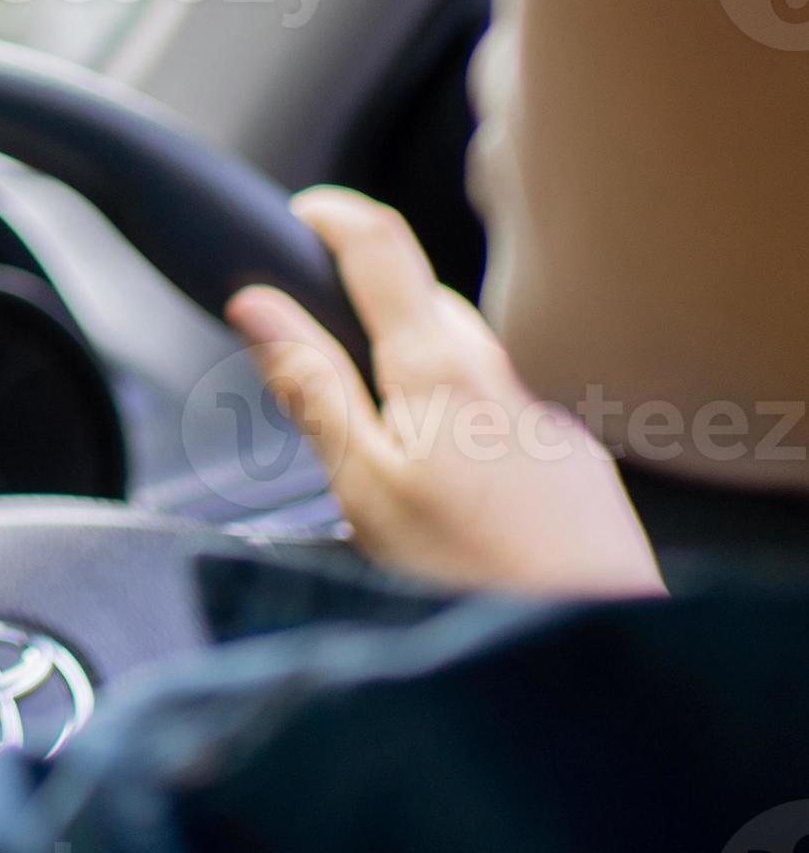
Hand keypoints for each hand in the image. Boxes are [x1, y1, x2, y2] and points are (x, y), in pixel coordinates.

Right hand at [225, 188, 663, 598]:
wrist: (595, 638)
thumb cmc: (475, 575)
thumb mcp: (363, 487)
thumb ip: (312, 389)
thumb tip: (257, 305)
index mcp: (438, 366)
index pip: (381, 245)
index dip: (332, 214)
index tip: (300, 215)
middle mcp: (503, 366)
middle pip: (422, 300)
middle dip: (368, 311)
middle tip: (321, 365)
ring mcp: (549, 403)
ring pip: (464, 354)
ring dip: (417, 366)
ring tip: (388, 447)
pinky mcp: (576, 447)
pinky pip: (505, 401)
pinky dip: (463, 415)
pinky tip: (456, 487)